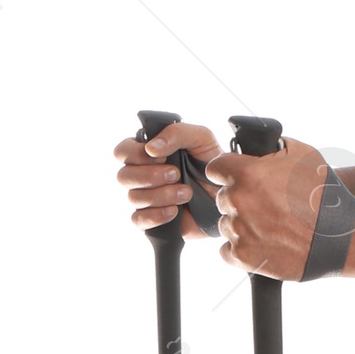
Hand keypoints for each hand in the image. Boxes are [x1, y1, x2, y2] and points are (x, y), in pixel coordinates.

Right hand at [114, 122, 220, 237]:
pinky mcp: (153, 219)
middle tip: (176, 174)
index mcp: (148, 152)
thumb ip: (176, 133)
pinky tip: (174, 211)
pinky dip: (156, 215)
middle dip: (150, 176)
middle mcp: (142, 174)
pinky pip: (138, 220)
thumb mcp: (201, 138)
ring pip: (133, 198)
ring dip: (162, 194)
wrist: (231, 194)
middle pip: (123, 176)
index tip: (162, 157)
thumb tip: (151, 148)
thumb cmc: (212, 163)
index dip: (137, 155)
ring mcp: (146, 198)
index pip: (123, 151)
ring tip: (186, 192)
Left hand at [208, 135, 328, 279]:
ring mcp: (239, 231)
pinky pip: (229, 250)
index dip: (228, 171)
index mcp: (247, 174)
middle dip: (241, 199)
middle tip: (267, 205)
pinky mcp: (243, 257)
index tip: (239, 177)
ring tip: (271, 226)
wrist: (340, 236)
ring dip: (243, 224)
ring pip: (227, 224)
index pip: (215, 168)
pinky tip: (265, 242)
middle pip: (223, 197)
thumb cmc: (324, 195)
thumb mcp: (302, 154)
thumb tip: (258, 148)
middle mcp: (238, 202)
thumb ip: (272, 147)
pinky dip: (243, 248)